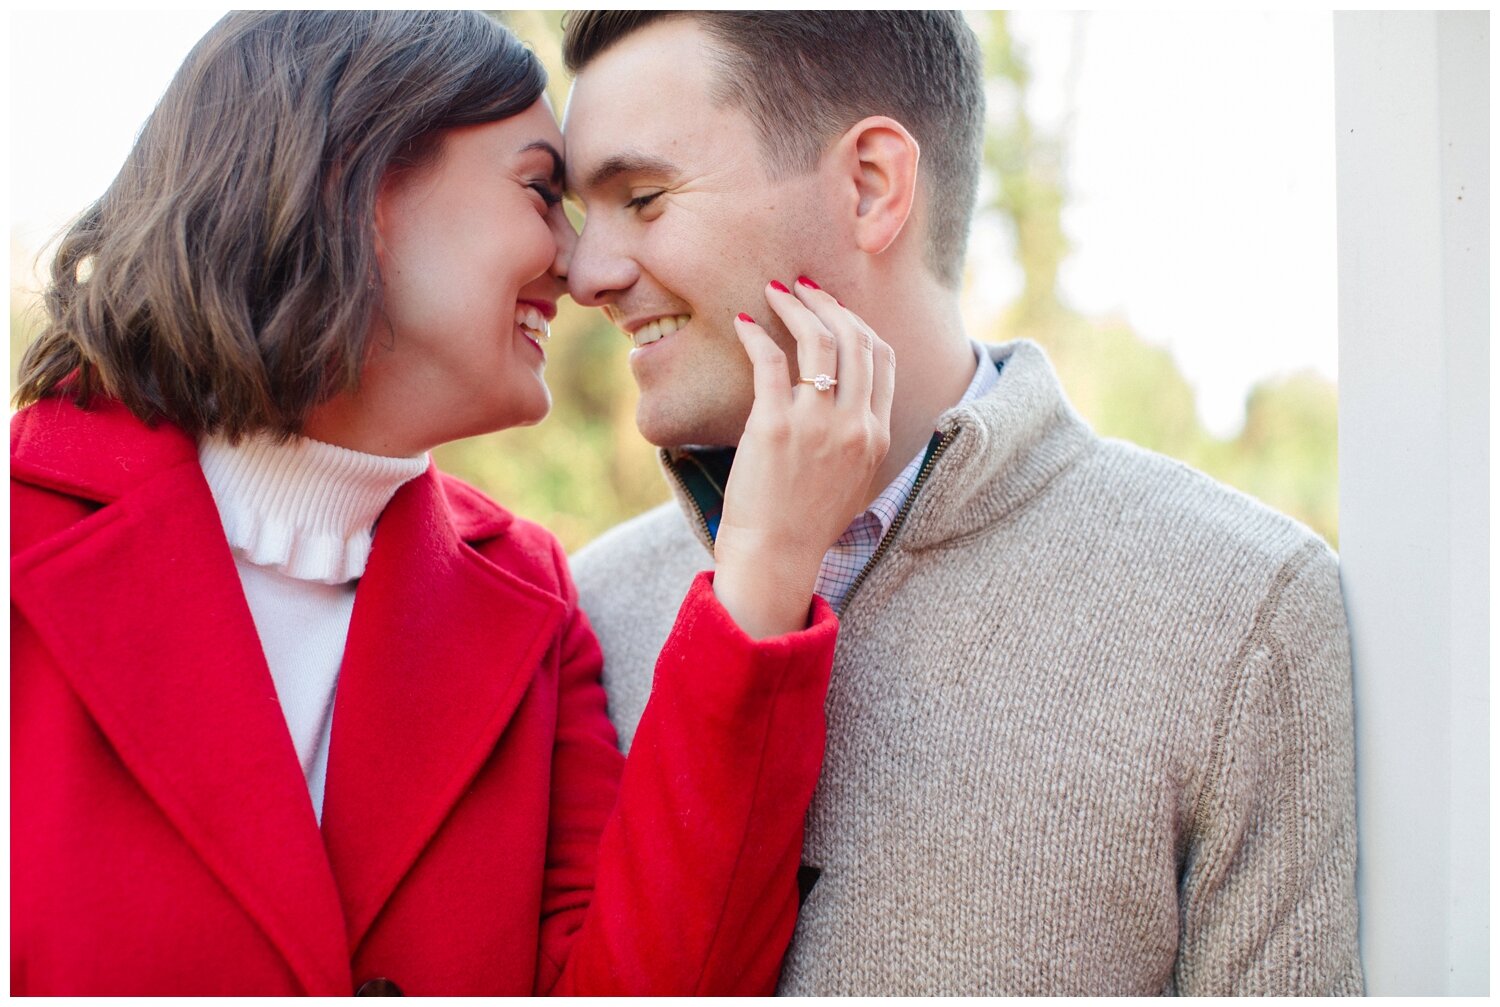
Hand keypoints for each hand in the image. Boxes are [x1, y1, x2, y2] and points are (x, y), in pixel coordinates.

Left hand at [712, 278, 894, 638]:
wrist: (776, 557)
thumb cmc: (805, 523)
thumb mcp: (854, 481)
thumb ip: (859, 440)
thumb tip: (847, 404)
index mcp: (876, 435)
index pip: (883, 359)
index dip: (859, 324)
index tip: (835, 310)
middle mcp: (854, 425)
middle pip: (855, 340)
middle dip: (829, 304)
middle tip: (804, 288)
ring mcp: (816, 424)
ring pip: (818, 341)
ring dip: (796, 308)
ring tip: (776, 292)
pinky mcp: (775, 426)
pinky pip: (770, 361)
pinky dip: (758, 335)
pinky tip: (745, 323)